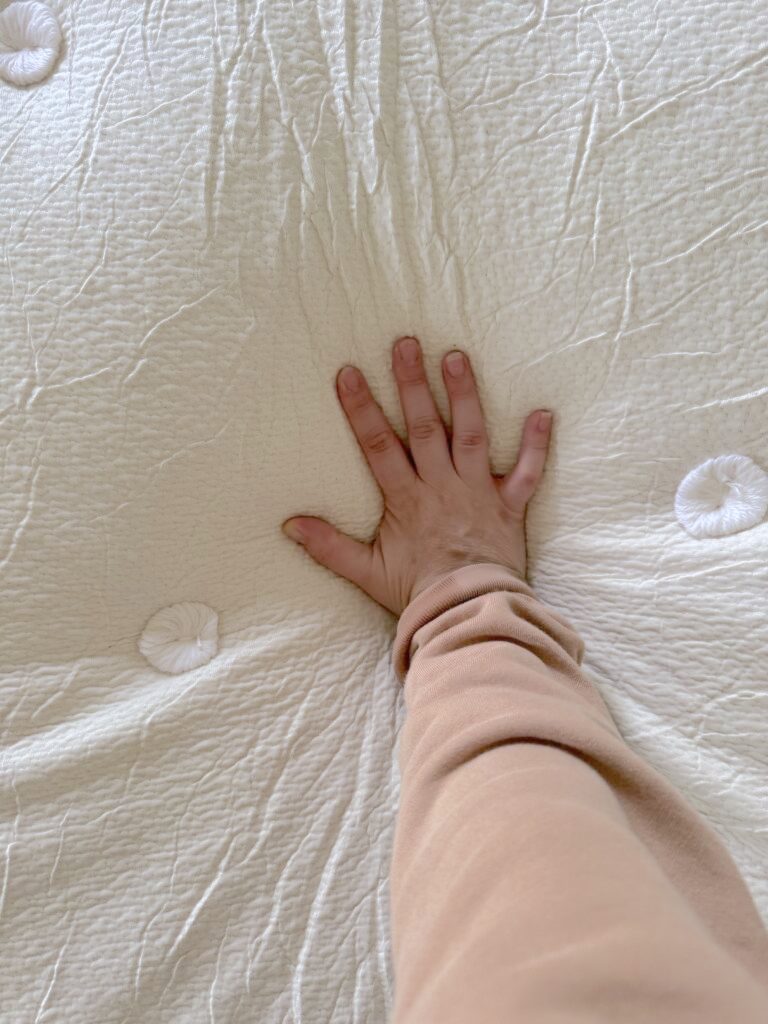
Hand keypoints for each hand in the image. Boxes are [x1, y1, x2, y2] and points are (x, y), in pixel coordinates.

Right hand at [282, 336, 551, 615]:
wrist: (469, 614)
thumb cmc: (418, 593)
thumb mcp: (366, 572)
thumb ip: (329, 546)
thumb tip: (290, 525)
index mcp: (406, 499)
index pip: (378, 445)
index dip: (362, 408)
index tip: (349, 372)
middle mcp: (442, 486)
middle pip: (426, 427)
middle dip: (413, 384)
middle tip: (407, 343)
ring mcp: (478, 492)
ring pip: (472, 436)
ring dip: (466, 395)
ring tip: (457, 357)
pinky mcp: (509, 506)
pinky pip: (528, 472)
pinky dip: (537, 445)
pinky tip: (544, 413)